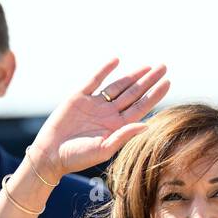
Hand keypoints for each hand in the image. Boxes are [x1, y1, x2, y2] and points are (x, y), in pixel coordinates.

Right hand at [28, 59, 170, 180]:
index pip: (140, 107)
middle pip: (133, 93)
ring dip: (133, 76)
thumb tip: (147, 125)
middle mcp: (108, 114)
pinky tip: (116, 61)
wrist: (50, 154)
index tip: (167, 82)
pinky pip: (94, 80)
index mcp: (117, 126)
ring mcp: (94, 104)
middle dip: (148, 80)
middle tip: (164, 67)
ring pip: (118, 86)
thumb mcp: (103, 149)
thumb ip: (123, 136)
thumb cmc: (77, 157)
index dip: (154, 95)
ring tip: (148, 66)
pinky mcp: (79, 97)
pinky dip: (104, 70)